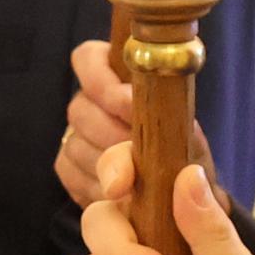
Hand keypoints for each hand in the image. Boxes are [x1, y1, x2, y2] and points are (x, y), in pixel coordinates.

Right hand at [53, 40, 213, 206]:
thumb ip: (166, 123)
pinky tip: (119, 195)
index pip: (88, 59)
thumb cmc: (184, 154)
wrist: (182, 193)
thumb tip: (130, 133)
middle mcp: (89, 101)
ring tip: (137, 180)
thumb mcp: (185, 133)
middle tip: (140, 153)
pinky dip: (96, 186)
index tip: (130, 105)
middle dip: (112, 133)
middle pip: (80, 108)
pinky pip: (70, 172)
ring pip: (75, 144)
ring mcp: (74, 135)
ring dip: (107, 165)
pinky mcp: (68, 167)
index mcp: (116, 76)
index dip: (103, 81)